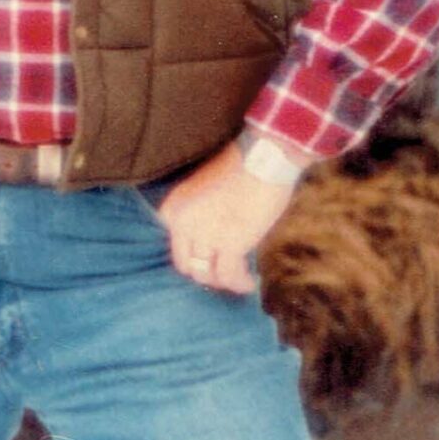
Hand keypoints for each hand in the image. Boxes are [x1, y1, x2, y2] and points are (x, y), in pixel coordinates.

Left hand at [155, 139, 302, 293]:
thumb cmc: (243, 166)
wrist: (264, 156)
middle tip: (225, 271)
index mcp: (174, 208)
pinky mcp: (229, 244)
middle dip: (207, 272)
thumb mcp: (207, 190)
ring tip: (239, 279)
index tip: (213, 259)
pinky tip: (250, 283)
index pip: (178, 247)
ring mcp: (204, 235)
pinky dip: (240, 284)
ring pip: (208, 275)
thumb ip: (203, 216)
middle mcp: (182, 224)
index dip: (197, 256)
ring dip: (224, 280)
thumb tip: (216, 241)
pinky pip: (230, 277)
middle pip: (188, 266)